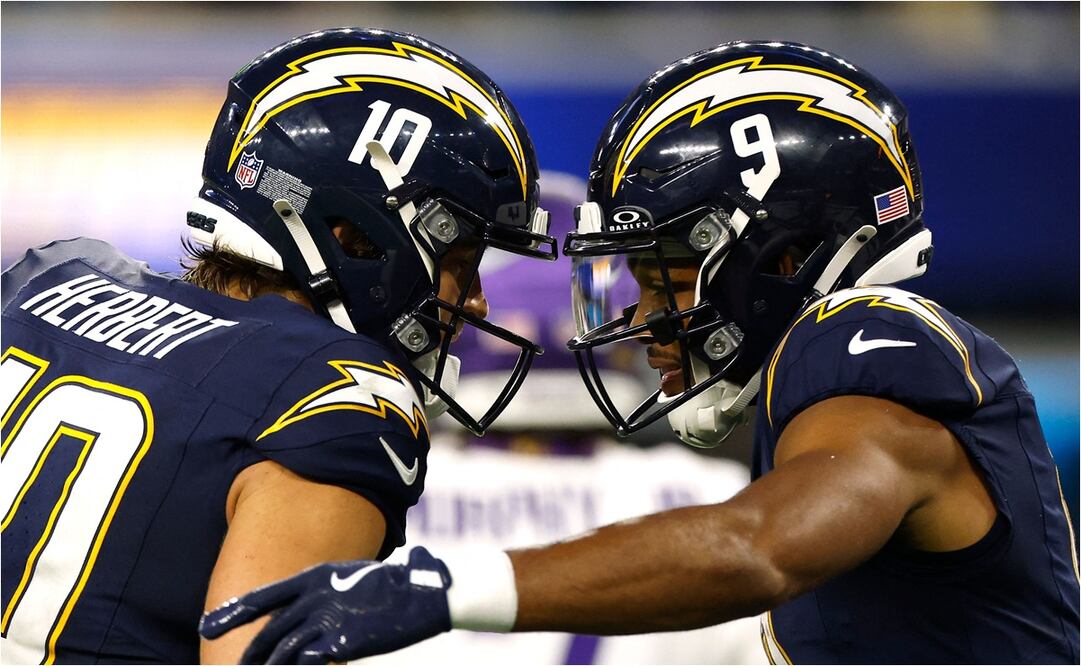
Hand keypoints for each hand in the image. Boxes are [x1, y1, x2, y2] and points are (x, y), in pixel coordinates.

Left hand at [199, 547, 452, 663]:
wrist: (423, 592)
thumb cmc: (389, 587)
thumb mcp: (348, 582)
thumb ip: (322, 598)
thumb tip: (300, 618)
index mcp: (315, 577)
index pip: (263, 597)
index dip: (232, 612)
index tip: (207, 625)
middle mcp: (315, 596)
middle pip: (269, 632)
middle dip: (250, 656)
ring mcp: (329, 618)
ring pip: (283, 651)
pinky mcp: (343, 641)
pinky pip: (309, 661)